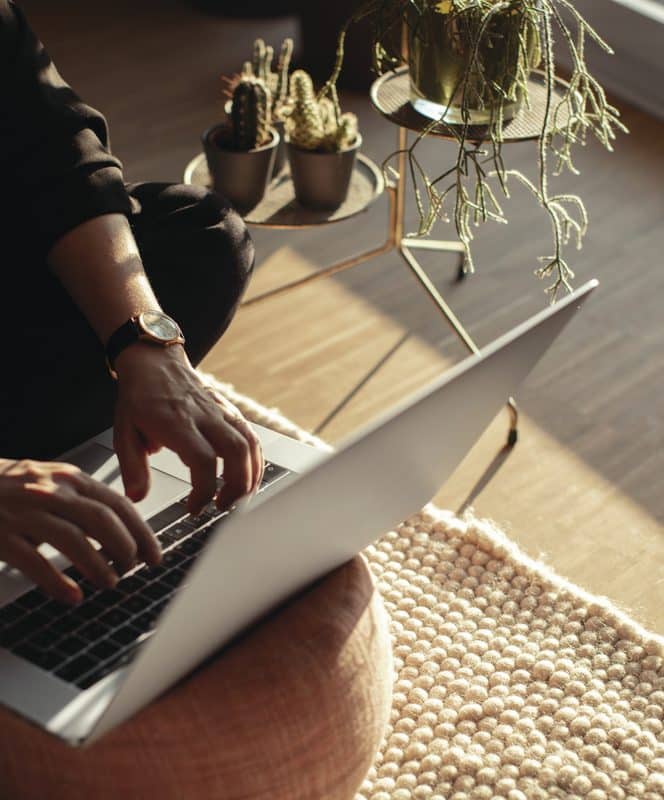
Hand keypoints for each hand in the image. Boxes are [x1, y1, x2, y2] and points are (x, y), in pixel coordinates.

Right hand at [0, 459, 161, 603]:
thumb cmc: (5, 487)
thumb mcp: (48, 482)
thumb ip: (80, 499)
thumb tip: (119, 528)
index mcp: (67, 478)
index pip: (117, 504)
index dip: (141, 530)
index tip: (154, 552)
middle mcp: (49, 491)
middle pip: (103, 520)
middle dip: (127, 548)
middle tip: (136, 568)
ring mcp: (24, 513)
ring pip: (74, 540)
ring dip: (99, 566)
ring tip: (110, 583)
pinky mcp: (1, 536)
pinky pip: (35, 562)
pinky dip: (57, 583)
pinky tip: (72, 597)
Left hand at [113, 344, 262, 513]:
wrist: (153, 361)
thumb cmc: (139, 397)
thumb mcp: (124, 432)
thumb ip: (131, 467)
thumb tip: (136, 497)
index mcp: (177, 422)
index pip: (203, 460)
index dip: (204, 491)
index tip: (193, 508)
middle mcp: (204, 416)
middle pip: (236, 452)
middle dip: (236, 487)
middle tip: (222, 507)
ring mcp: (220, 412)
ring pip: (249, 444)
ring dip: (250, 477)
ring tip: (237, 498)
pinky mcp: (229, 411)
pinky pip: (251, 436)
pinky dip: (255, 461)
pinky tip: (247, 478)